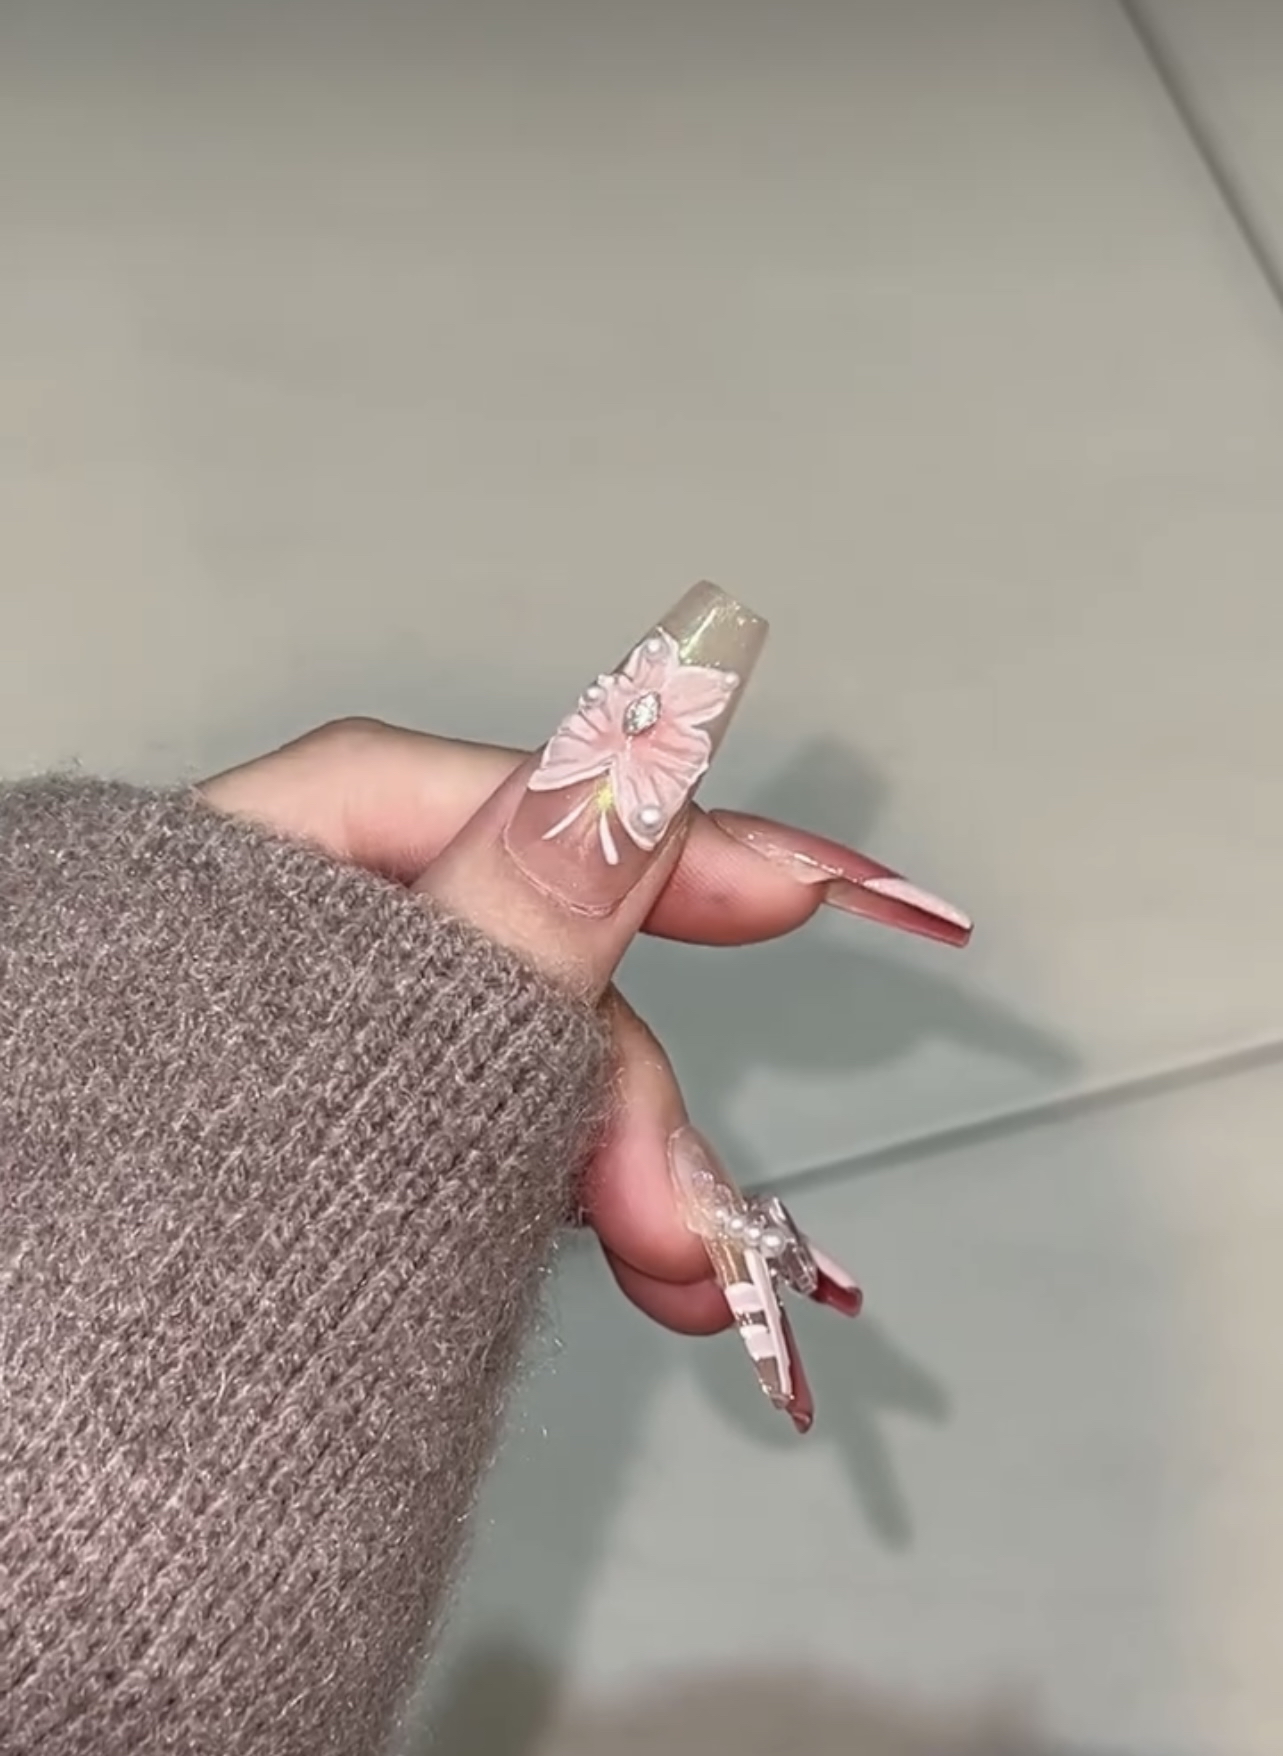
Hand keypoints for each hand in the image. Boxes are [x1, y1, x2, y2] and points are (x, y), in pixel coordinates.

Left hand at [203, 710, 967, 1339]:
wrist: (58, 1536)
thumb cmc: (128, 1314)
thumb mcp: (359, 1079)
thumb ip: (507, 918)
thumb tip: (634, 779)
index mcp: (200, 894)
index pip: (445, 807)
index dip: (626, 827)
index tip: (784, 881)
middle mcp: (246, 973)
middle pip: (493, 958)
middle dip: (618, 1084)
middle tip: (692, 1214)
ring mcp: (290, 1079)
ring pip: (499, 1067)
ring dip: (619, 1164)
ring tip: (684, 1277)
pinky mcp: (329, 1174)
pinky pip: (473, 1147)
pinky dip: (561, 1199)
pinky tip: (627, 1253)